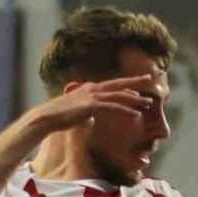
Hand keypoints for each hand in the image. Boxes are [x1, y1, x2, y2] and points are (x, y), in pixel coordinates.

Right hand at [28, 76, 154, 134]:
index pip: (112, 85)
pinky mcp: (92, 106)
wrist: (48, 117)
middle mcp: (93, 89)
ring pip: (119, 96)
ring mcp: (92, 97)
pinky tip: (136, 114)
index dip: (126, 84)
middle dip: (135, 81)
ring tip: (148, 103)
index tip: (139, 85)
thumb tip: (92, 118)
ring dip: (135, 100)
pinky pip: (113, 108)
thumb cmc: (61, 116)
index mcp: (90, 88)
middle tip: (149, 78)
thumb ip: (88, 112)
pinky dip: (125, 110)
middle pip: (118, 84)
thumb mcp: (78, 112)